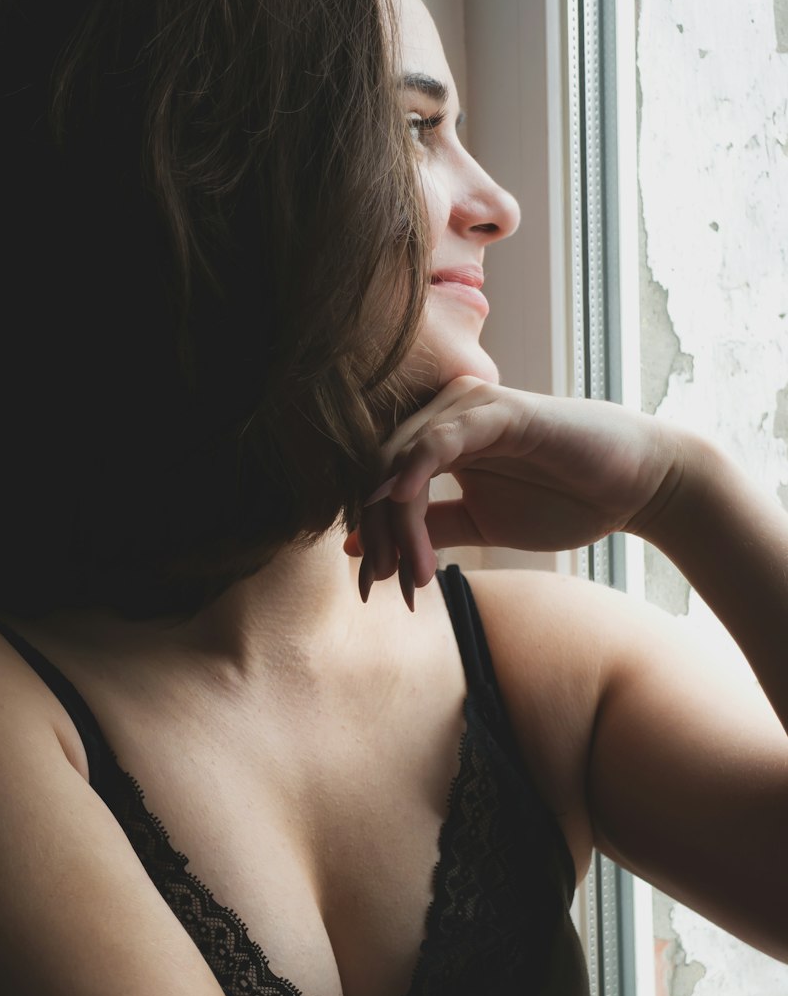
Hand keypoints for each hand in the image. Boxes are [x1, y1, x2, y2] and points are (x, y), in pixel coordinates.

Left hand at [347, 378, 683, 603]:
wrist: (637, 486)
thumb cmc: (564, 499)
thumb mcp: (481, 523)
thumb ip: (427, 527)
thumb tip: (358, 546)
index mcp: (436, 439)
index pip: (379, 482)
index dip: (369, 532)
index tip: (369, 588)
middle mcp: (444, 415)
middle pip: (380, 470)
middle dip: (375, 532)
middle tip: (377, 586)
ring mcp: (469, 407)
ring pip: (402, 457)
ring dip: (395, 519)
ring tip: (404, 570)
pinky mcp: (497, 410)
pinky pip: (440, 437)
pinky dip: (415, 468)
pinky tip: (402, 502)